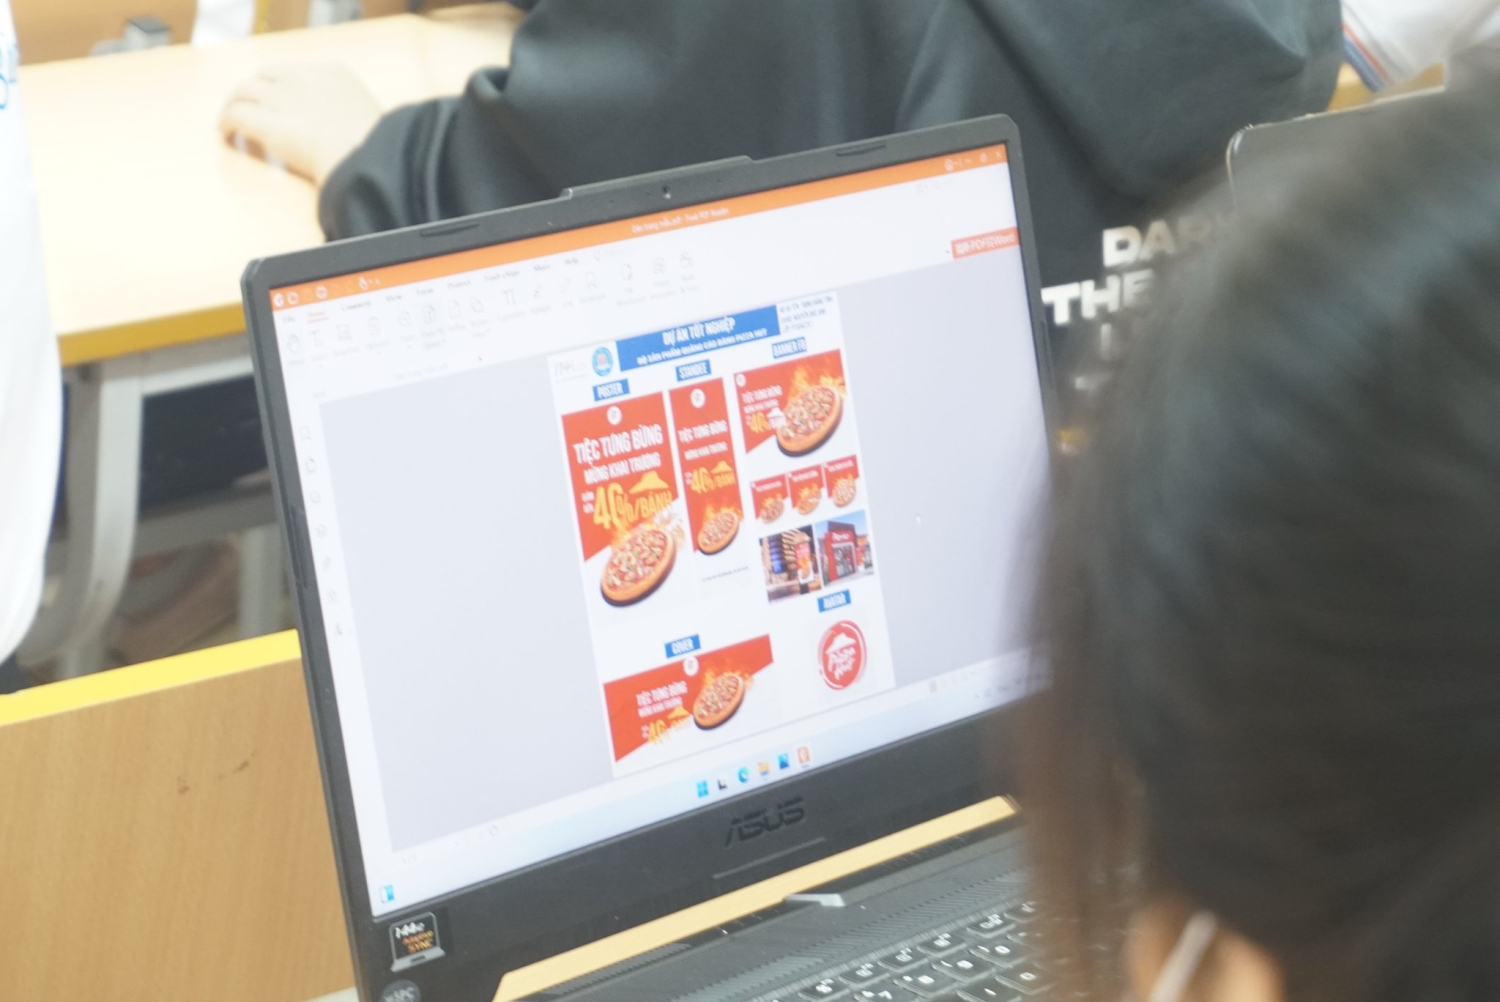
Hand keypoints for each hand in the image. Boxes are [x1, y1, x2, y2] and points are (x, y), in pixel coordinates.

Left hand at [220, 63, 381, 185]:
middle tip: (251, 106)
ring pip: (242, 91)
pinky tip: (226, 135)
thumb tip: (355, 131)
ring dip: (234, 104)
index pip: (298, 72)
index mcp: (334, 74)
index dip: (283, 85)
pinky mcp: (265, 122)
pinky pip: (234, 115)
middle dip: (255, 89)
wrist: (365, 156)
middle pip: (265, 75)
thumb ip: (355, 117)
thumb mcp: (373, 120)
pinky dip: (225, 123)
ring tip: (230, 119)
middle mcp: (303, 80)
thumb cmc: (377, 148)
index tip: (281, 99)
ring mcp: (281, 99)